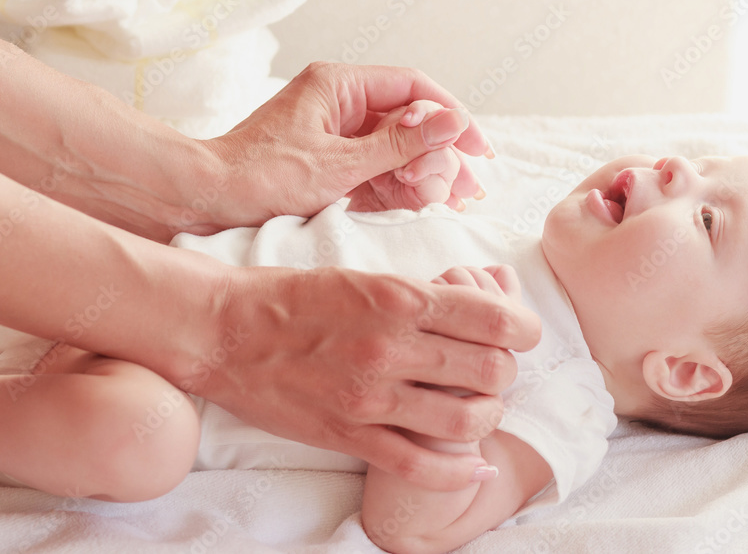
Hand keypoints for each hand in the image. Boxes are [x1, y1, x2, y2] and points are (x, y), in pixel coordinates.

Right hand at [189, 266, 540, 491]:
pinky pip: (420, 465)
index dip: (522, 329)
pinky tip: (475, 464)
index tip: (519, 334)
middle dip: (506, 372)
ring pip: (466, 420)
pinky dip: (459, 470)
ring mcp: (370, 396)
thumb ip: (420, 296)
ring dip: (487, 416)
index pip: (494, 318)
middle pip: (491, 370)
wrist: (224, 330)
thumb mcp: (364, 278)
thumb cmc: (294, 297)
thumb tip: (476, 306)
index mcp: (399, 298)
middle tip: (495, 370)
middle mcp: (391, 347)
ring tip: (479, 409)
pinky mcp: (348, 434)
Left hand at [195, 62, 490, 231]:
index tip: (478, 147)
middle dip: (441, 154)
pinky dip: (398, 187)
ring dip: (423, 174)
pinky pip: (376, 169)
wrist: (207, 202)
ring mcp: (335, 133)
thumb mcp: (339, 164)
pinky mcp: (329, 162)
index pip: (413, 87)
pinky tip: (421, 203)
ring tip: (447, 201)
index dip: (452, 116)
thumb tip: (451, 122)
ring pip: (396, 148)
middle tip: (468, 188)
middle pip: (409, 120)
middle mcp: (340, 103)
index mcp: (339, 84)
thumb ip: (400, 145)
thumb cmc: (259, 177)